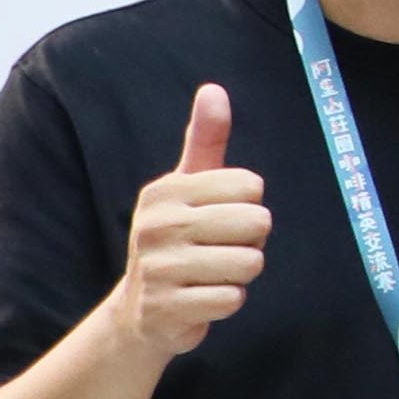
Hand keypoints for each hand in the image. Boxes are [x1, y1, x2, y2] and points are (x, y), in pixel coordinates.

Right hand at [116, 80, 268, 361]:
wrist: (141, 309)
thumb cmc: (177, 238)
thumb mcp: (188, 186)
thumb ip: (206, 139)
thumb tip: (214, 89)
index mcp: (167, 190)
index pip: (252, 187)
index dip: (250, 206)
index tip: (221, 219)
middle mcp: (157, 224)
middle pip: (257, 223)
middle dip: (251, 241)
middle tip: (219, 249)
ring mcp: (159, 268)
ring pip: (250, 263)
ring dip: (242, 273)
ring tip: (211, 273)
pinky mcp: (167, 308)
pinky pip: (233, 298)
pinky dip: (228, 301)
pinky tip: (202, 298)